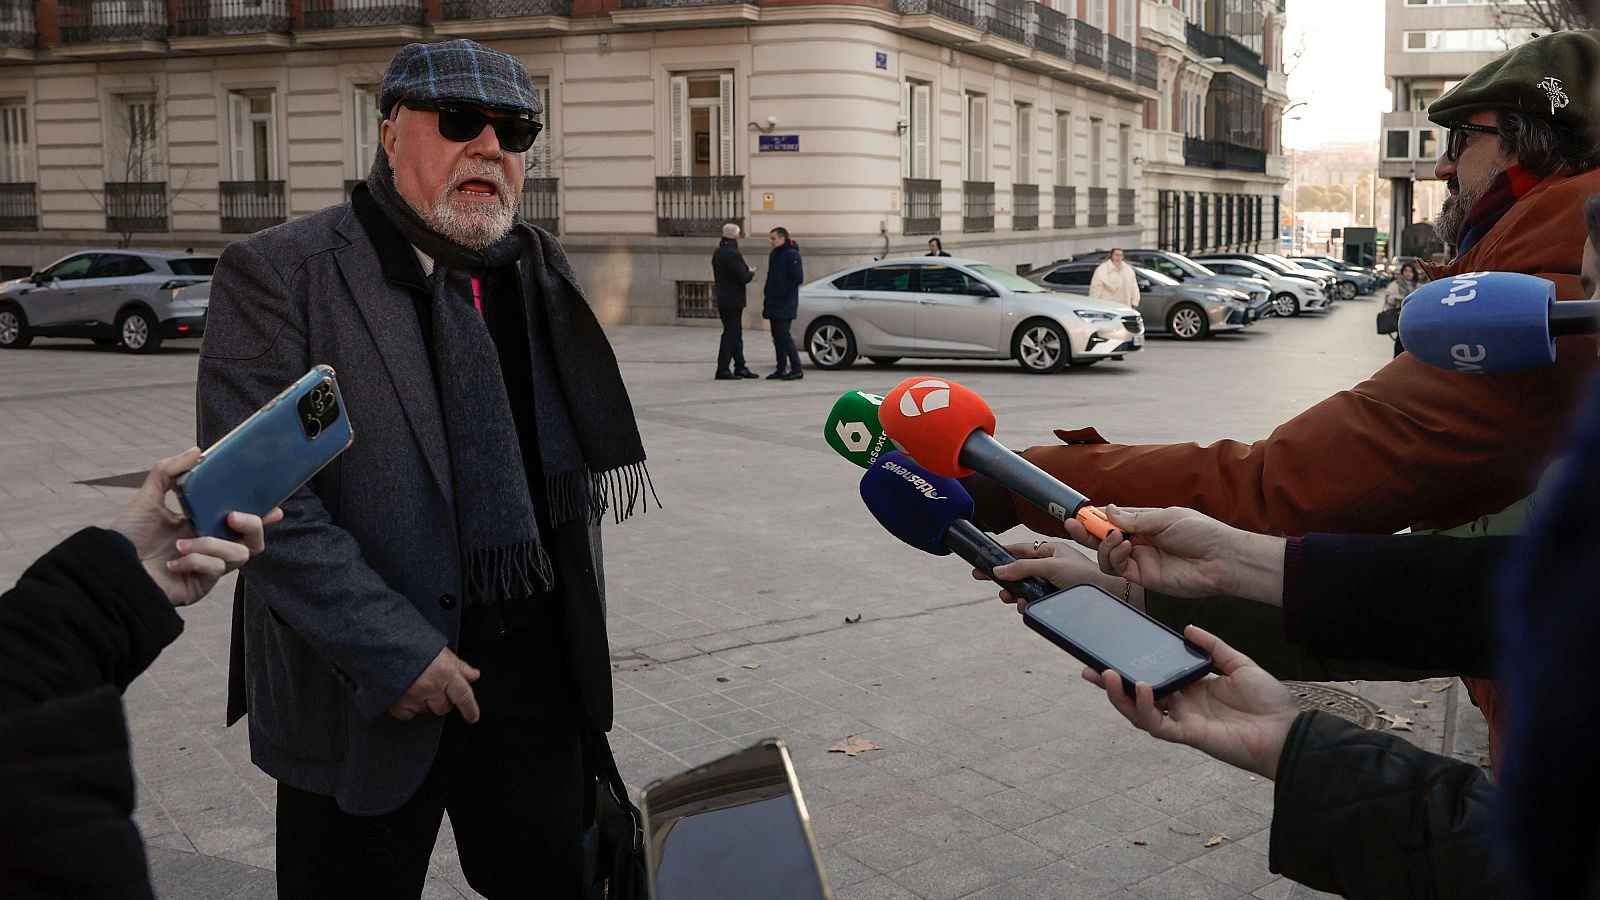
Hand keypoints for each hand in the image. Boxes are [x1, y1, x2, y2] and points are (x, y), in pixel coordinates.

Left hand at [109, 448, 282, 606]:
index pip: (241, 522)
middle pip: (254, 542)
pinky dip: (196, 561)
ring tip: (180, 544)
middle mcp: (210, 547)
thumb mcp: (147, 498)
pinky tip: (173, 563)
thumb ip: (169, 471)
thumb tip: (197, 450)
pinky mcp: (200, 585)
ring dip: (212, 545)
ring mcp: (207, 568)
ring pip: (239, 555)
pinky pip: (216, 570)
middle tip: (235, 517)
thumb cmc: (126, 537)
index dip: (263, 516)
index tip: (276, 508)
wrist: (110, 568)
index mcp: (202, 526)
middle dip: (253, 527)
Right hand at [389, 647, 480, 723]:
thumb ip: (459, 666)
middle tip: (432, 686)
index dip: (470, 709)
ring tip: (415, 684)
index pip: (464, 695)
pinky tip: (404, 693)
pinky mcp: (397, 704)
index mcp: (445, 672)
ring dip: (423, 702)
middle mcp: (432, 687)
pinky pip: (408, 714)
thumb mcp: (441, 650)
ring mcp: (414, 697)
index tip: (473, 717)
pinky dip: (407, 707)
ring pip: (426, 711)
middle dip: (441, 700)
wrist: (383, 644)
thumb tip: (473, 676)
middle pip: (444, 707)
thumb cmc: (411, 642)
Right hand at [977, 540, 1133, 612]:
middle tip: (988, 582)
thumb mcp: (1051, 566)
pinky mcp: (1054, 599)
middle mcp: (1050, 567)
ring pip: (1024, 587)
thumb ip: (1023, 568)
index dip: (1000, 555)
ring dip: (1013, 592)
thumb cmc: (1085, 575)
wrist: (1108, 596)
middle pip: (1018, 571)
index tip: (982, 561)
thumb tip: (998, 570)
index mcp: (1051, 552)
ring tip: (1008, 597)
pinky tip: (1022, 605)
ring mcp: (1052, 584)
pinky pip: (1033, 600)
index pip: (1019, 550)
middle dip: (1004, 578)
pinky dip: (1025, 603)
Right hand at [1084, 506, 1285, 604]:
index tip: (1082, 512)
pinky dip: (1114, 557)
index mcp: (1147, 524)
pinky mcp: (1143, 577)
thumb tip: (1108, 510)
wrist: (1222, 559)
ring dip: (1102, 545)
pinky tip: (1123, 548)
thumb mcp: (1166, 518)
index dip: (1097, 516)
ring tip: (1113, 537)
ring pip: (1106, 556)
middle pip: (1105, 538)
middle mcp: (1141, 542)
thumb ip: (1134, 519)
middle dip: (1087, 531)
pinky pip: (1118, 569)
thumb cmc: (1203, 533)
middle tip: (1074, 524)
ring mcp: (1141, 560)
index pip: (1114, 519)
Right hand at [1085, 626, 1300, 779]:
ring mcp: (1181, 721)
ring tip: (1106, 674)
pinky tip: (1139, 686)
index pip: (1152, 674)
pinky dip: (1143, 706)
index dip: (1129, 666)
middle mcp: (1181, 705)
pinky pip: (1157, 723)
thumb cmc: (1268, 703)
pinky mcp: (1187, 735)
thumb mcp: (1240, 664)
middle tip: (1087, 667)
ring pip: (1137, 712)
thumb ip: (1213, 647)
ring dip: (1118, 695)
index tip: (1108, 650)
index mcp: (1190, 688)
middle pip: (1136, 695)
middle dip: (1110, 683)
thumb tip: (1187, 628)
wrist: (1287, 732)